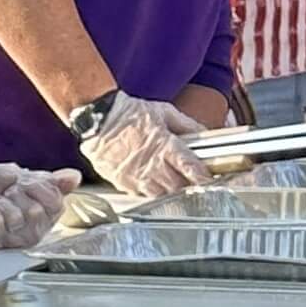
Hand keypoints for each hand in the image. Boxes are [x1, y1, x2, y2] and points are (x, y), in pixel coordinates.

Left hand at [0, 159, 81, 248]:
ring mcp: (10, 238)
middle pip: (36, 212)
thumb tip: (75, 177)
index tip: (27, 182)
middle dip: (20, 193)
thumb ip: (54, 181)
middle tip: (9, 191)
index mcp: (45, 218)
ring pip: (15, 217)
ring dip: (3, 201)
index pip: (55, 204)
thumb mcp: (29, 177)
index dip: (39, 188)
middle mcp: (30, 232)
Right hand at [78, 94, 210, 196]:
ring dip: (170, 191)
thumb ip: (186, 124)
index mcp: (165, 146)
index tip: (209, 179)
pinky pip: (142, 194)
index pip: (191, 167)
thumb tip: (203, 132)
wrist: (97, 120)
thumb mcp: (162, 111)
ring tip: (172, 183)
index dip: (203, 176)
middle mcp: (153, 165)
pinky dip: (150, 191)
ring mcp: (137, 176)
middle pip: (179, 186)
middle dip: (188, 186)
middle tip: (191, 181)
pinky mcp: (124, 183)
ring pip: (162, 194)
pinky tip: (152, 183)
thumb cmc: (128, 113)